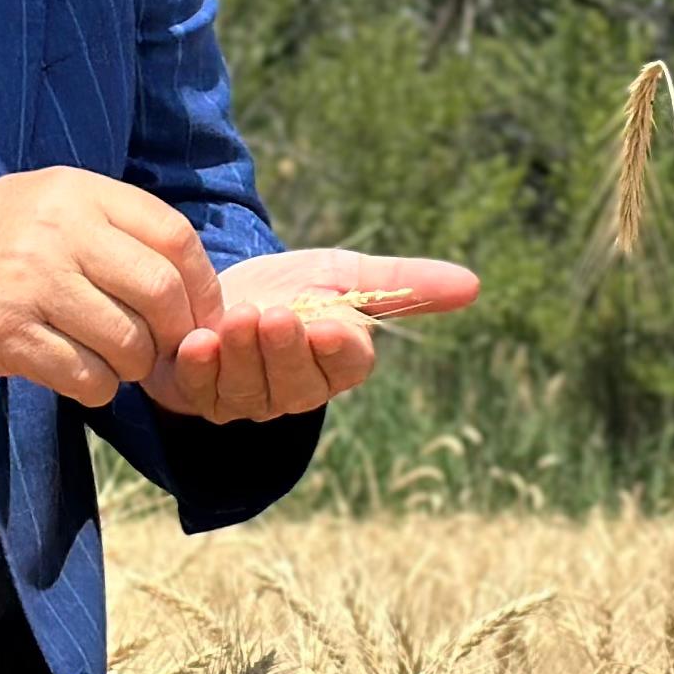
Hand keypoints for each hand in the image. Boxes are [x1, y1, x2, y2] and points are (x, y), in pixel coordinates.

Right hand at [0, 169, 227, 408]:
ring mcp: (31, 284)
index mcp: (80, 194)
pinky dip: (100, 387)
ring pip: (127, 342)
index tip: (203, 312)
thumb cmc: (6, 241)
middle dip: (176, 332)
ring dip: (136, 365)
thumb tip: (199, 285)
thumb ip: (123, 228)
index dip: (202, 283)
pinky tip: (86, 376)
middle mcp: (58, 233)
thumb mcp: (60, 206)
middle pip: (159, 292)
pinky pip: (86, 377)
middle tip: (166, 346)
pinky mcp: (7, 335)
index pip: (174, 236)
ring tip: (120, 360)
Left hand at [141, 248, 482, 423]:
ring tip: (237, 316)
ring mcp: (249, 401)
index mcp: (337, 364)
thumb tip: (474, 285)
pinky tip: (198, 340)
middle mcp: (296, 392)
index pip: (348, 365)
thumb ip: (403, 283)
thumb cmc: (290, 285)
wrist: (220, 290)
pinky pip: (203, 391)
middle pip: (299, 385)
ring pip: (251, 391)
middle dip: (285, 350)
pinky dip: (201, 368)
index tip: (331, 324)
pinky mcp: (203, 397)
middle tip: (273, 314)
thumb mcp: (344, 273)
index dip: (340, 349)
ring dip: (243, 354)